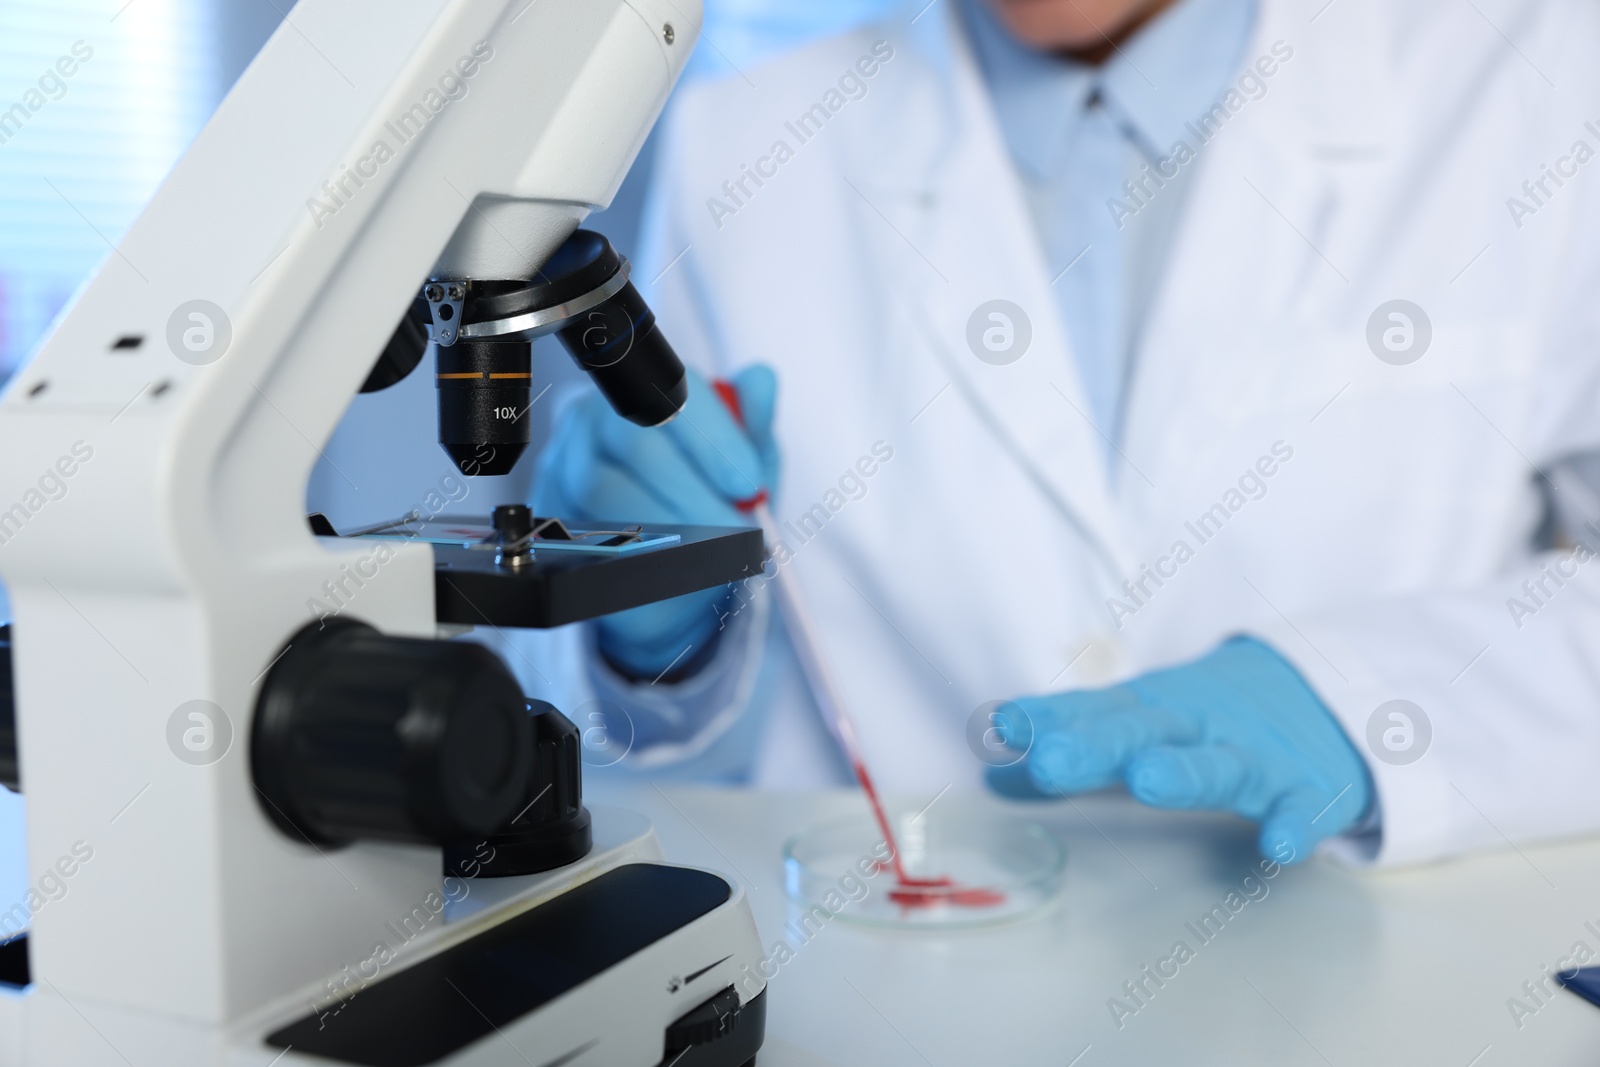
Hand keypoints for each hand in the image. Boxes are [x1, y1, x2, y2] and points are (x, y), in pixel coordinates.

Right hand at [535, 364, 777, 676]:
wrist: (667, 554)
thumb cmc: (704, 493)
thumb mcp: (743, 455)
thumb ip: (752, 420)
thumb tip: (761, 381)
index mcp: (644, 390)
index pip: (673, 396)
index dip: (714, 440)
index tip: (748, 484)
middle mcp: (594, 420)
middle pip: (639, 447)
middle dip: (695, 494)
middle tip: (734, 529)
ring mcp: (562, 467)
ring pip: (606, 493)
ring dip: (669, 527)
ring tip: (709, 550)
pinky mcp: (549, 516)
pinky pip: (587, 536)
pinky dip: (637, 554)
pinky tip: (671, 565)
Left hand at [987, 637, 1372, 862]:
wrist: (1324, 694)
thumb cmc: (1204, 722)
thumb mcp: (1136, 726)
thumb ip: (1068, 750)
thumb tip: (992, 774)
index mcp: (1147, 711)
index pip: (1091, 712)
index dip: (1049, 719)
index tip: (1004, 725)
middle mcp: (1193, 725)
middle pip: (1141, 731)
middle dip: (1096, 744)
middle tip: (1051, 759)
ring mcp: (1253, 755)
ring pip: (1216, 764)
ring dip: (1184, 771)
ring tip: (1147, 781)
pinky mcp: (1307, 788)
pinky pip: (1303, 809)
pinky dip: (1295, 824)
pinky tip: (1279, 847)